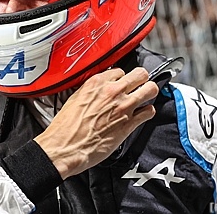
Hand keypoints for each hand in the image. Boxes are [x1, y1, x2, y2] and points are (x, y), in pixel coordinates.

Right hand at [34, 67, 157, 178]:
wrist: (68, 146)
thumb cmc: (67, 127)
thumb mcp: (74, 99)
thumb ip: (90, 92)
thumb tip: (97, 92)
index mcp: (96, 83)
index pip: (118, 70)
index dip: (120, 77)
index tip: (120, 82)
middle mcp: (112, 91)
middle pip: (140, 74)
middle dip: (141, 78)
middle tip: (139, 84)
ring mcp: (124, 106)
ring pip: (150, 89)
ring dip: (149, 92)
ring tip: (146, 96)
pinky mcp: (130, 123)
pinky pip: (149, 111)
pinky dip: (148, 112)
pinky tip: (142, 114)